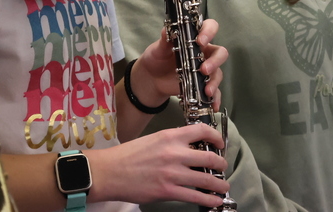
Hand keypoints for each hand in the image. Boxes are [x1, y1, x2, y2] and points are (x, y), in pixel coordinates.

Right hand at [86, 123, 229, 206]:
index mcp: (170, 136)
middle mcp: (174, 153)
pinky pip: (195, 196)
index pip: (201, 131)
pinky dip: (209, 199)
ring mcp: (172, 173)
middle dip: (220, 163)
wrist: (110, 172)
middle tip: (222, 166)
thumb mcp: (152, 140)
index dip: (215, 137)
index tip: (219, 143)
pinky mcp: (168, 191)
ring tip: (223, 185)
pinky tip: (215, 200)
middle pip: (209, 157)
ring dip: (218, 183)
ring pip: (206, 179)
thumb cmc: (128, 156)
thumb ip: (172, 142)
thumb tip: (189, 149)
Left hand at [131, 19, 228, 108]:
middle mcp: (204, 53)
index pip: (210, 28)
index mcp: (195, 39)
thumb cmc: (157, 58)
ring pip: (218, 73)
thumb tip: (168, 29)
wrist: (151, 79)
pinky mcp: (202, 85)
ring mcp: (204, 70)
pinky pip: (214, 92)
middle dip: (215, 61)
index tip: (200, 41)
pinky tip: (213, 105)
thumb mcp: (158, 48)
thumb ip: (165, 39)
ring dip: (215, 81)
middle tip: (204, 69)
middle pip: (220, 53)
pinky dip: (215, 99)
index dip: (209, 32)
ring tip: (207, 91)